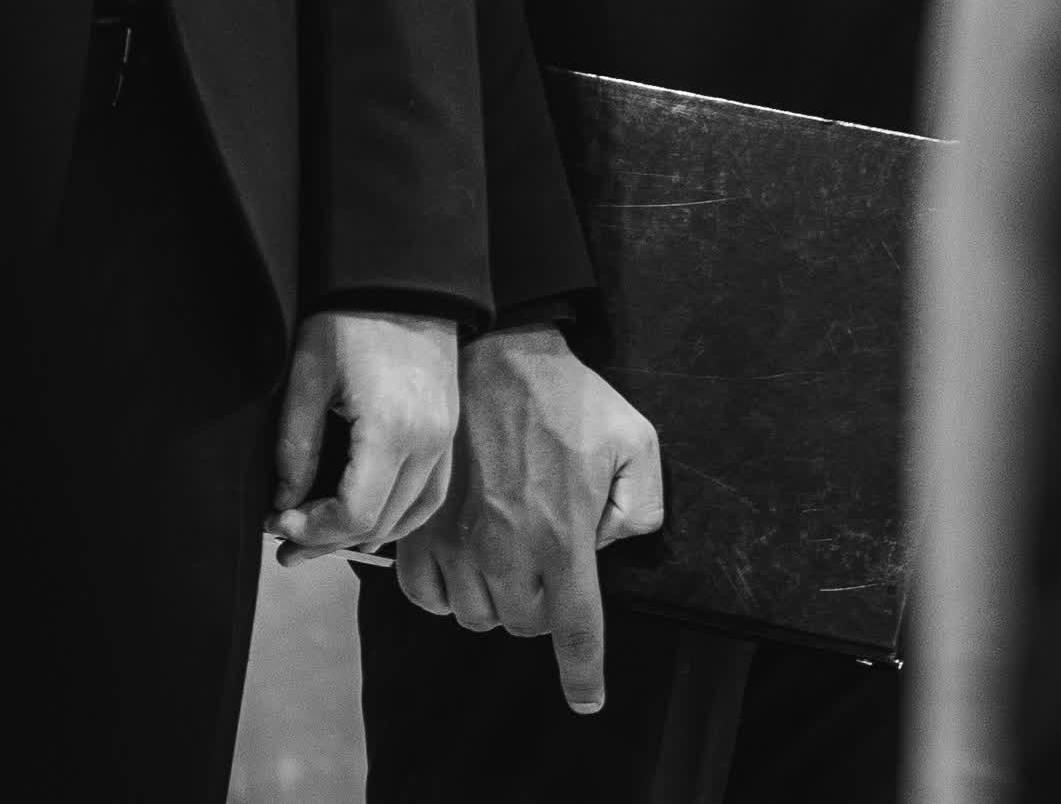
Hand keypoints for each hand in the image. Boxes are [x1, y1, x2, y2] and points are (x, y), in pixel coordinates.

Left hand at [268, 308, 461, 561]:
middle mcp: (428, 442)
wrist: (402, 277)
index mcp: (392, 431)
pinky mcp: (449, 428)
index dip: (313, 529)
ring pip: (409, 513)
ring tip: (319, 539)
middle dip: (328, 539)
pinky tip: (371, 524)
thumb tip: (285, 506)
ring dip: (363, 533)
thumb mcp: (308, 378)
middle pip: (381, 521)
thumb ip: (296, 449)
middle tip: (284, 543)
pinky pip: (431, 492)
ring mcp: (445, 437)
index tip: (276, 524)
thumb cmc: (349, 320)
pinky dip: (401, 516)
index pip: (355, 513)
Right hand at [396, 324, 664, 712]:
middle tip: (550, 566)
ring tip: (510, 562)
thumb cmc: (568, 399)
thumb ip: (640, 508)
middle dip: (543, 610)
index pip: (577, 630)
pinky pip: (428, 599)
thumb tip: (610, 549)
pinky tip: (466, 568)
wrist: (494, 358)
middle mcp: (507, 553)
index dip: (583, 674)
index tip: (586, 701)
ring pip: (478, 618)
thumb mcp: (636, 442)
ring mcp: (457, 545)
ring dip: (498, 603)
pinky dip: (448, 596)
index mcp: (564, 537)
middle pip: (525, 626)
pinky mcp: (420, 532)